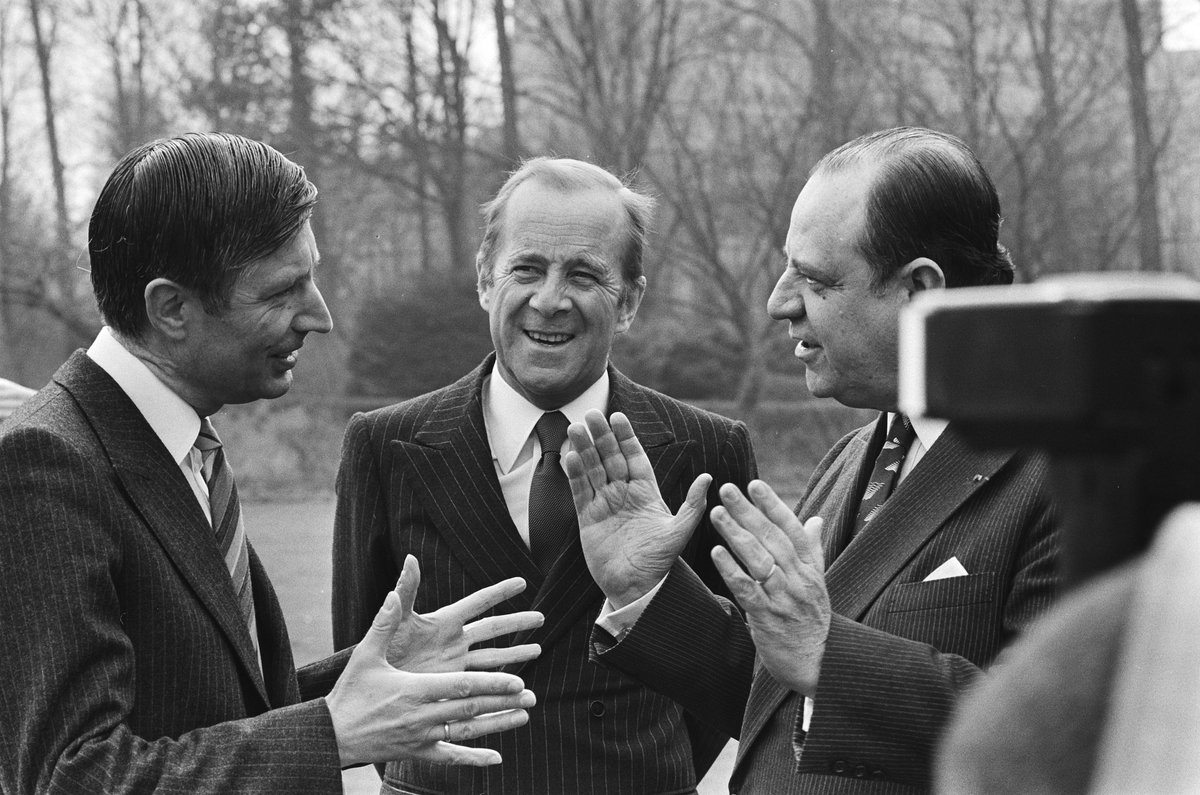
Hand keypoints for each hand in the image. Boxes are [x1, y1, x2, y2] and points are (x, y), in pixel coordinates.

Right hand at [327, 588, 536, 767]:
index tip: (516, 680)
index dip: (492, 683)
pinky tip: (496, 758)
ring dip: (497, 724)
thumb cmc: (350, 691)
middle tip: (530, 695)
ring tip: (525, 717)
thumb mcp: (366, 654)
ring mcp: (421, 735)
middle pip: (470, 706)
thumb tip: (393, 591)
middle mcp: (422, 713)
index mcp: (415, 688)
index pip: (462, 685)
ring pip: (467, 730)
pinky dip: (473, 758)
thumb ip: (384, 622)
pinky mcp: (417, 751)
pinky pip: (450, 756)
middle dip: (502, 701)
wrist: (331, 734)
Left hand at [386, 554, 542, 671]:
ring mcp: (456, 662)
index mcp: (444, 620)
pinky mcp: (455, 683)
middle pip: (493, 628)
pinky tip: (518, 683)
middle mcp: (455, 639)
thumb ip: (407, 590)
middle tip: (542, 618)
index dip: (500, 592)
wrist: (376, 682)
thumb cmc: (383, 648)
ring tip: (539, 649)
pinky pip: (484, 679)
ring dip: (516, 652)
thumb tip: (410, 558)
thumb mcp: (398, 619)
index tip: (522, 582)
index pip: (479, 602)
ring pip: (494, 655)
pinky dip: (502, 680)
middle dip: (518, 623)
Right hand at [564, 409, 710, 608]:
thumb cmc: (660, 562)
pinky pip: (580, 491)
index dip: (625, 437)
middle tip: (592, 413)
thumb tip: (708, 478)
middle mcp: (624, 494)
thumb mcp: (680, 532)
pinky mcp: (588, 519)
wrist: (637, 588)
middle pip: (610, 458)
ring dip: (584, 449)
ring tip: (575, 427)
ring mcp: (605, 505)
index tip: (617, 416)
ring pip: (592, 470)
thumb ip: (693, 505)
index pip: (634, 456)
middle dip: (601, 436)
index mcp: (646, 492)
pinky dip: (575, 474)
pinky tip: (570, 455)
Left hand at [709, 480, 828, 696]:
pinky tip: (716, 553)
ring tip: (717, 513)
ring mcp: (784, 598)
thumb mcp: (818, 582)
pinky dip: (732, 570)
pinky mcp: (768, 618)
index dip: (773, 505)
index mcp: (810, 567)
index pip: (792, 529)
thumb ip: (813, 549)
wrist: (818, 664)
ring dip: (736, 534)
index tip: (755, 484)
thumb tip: (816, 518)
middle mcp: (799, 579)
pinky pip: (748, 590)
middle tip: (727, 490)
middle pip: (772, 539)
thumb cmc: (812, 619)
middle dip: (749, 512)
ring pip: (759, 560)